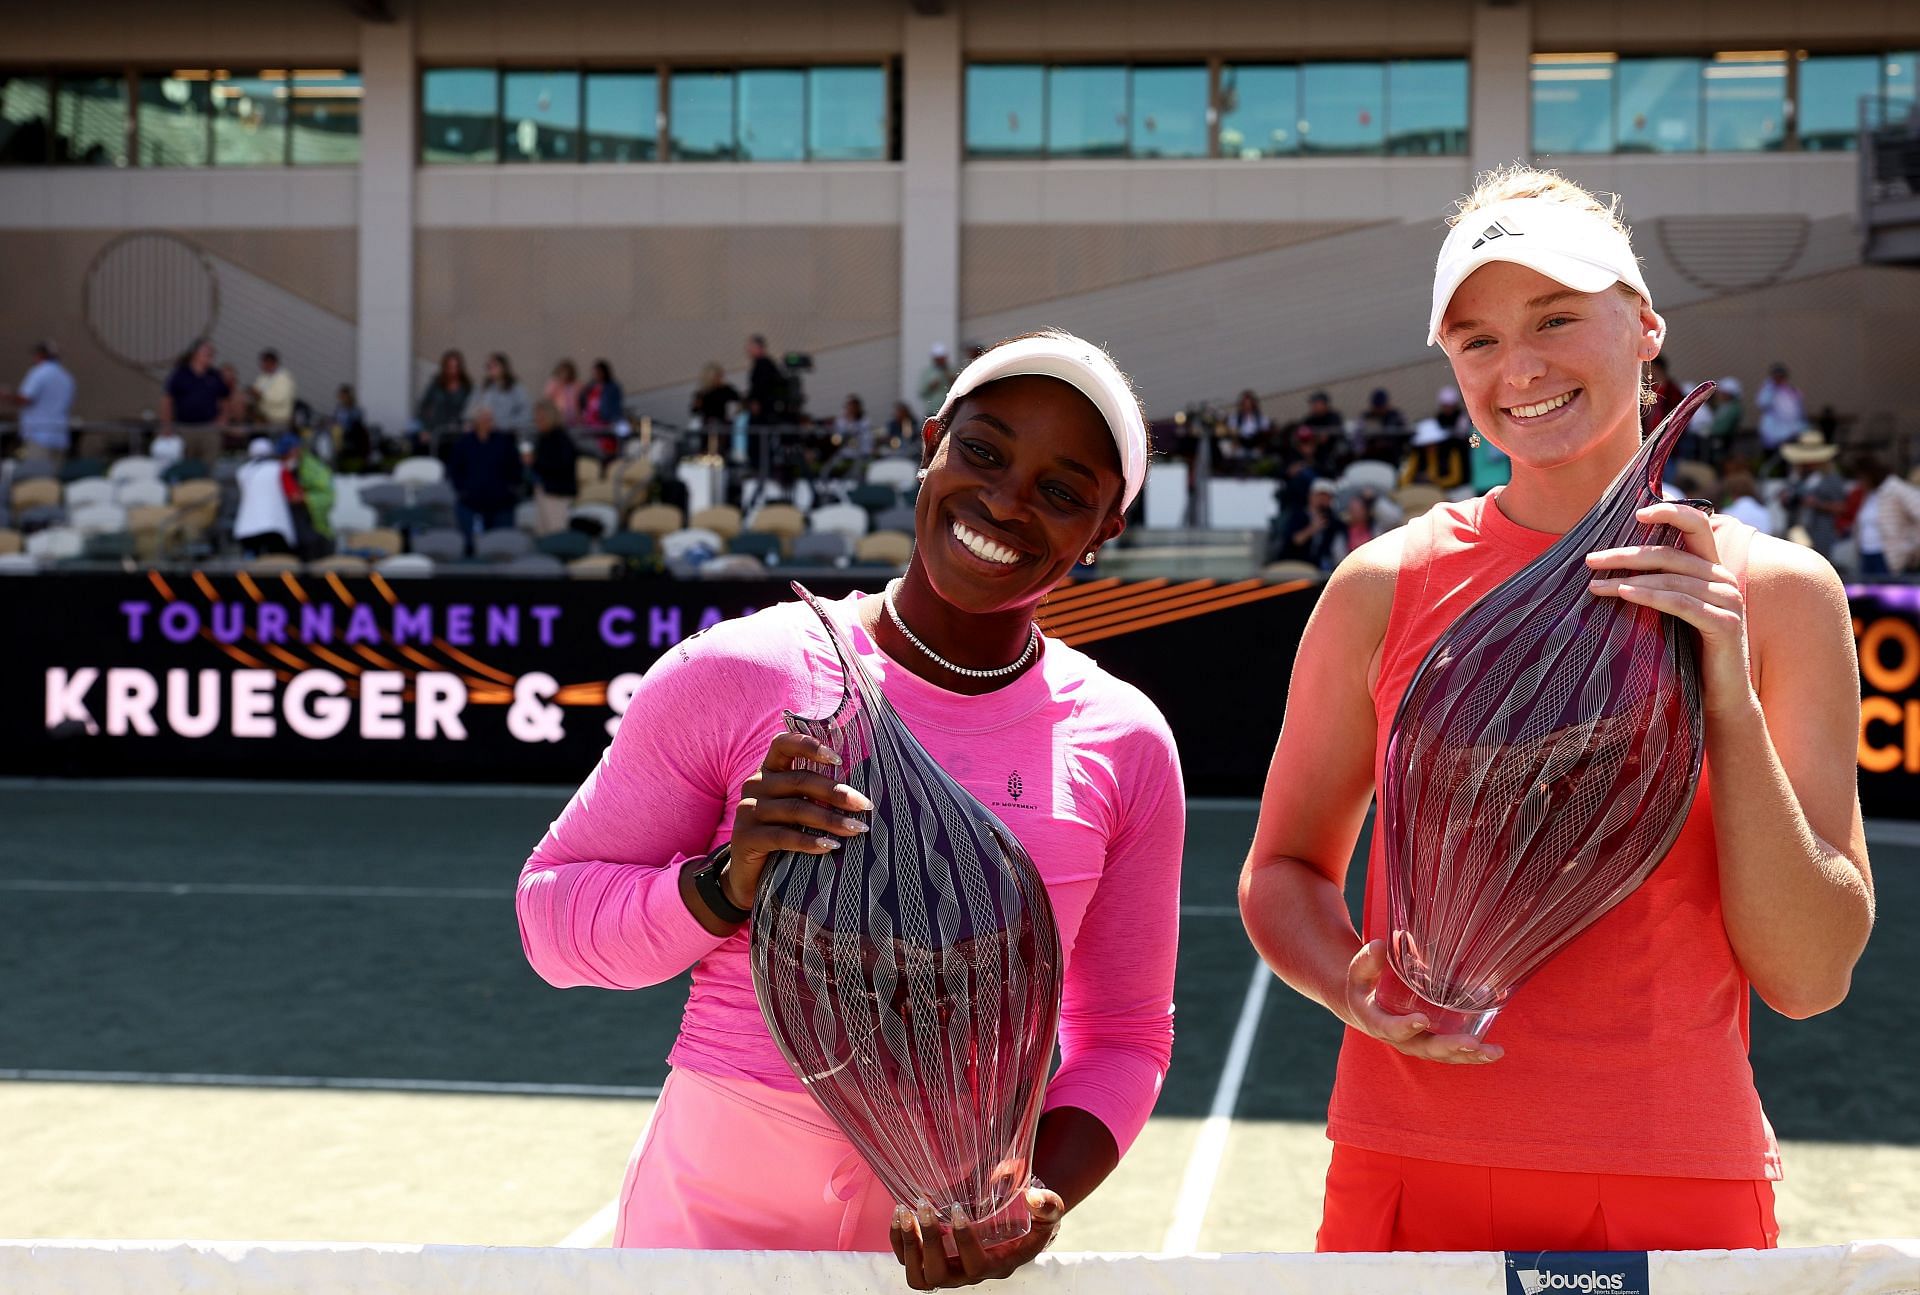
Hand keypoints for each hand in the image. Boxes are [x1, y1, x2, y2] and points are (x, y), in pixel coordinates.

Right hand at [722, 732, 871, 909]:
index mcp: (768, 770)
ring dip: (831, 819)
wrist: (749, 877)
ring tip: (857, 829)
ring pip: (796, 808)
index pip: (783, 744)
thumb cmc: (783, 838)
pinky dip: (809, 841)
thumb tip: (862, 796)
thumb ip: (815, 795)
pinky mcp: (745, 837)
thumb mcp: (796, 810)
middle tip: (865, 805)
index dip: (810, 746)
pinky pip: (783, 836)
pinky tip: (830, 847)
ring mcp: (748, 810)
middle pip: (800, 780)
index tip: (839, 760)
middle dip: (836, 793)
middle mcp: (755, 784)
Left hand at [890, 1188, 1063, 1289]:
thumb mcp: (1049, 1212)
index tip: (956, 1209)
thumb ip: (1048, 1206)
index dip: (964, 1240)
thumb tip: (1033, 1198)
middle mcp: (968, 1275)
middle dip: (929, 1241)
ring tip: (905, 1211)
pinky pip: (907, 1263)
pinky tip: (898, 1215)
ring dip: (909, 1246)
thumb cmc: (1031, 1218)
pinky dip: (898, 1241)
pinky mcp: (930, 1262)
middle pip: (940, 1274)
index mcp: (997, 1265)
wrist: (1014, 1222)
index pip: (977, 1263)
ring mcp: (947, 1272)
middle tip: (924, 1205)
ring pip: (919, 1276)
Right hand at [1344, 940, 1501, 1064]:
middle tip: (1470, 1043)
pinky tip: (1493, 1049)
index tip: (1421, 1020)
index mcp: (1378, 1022)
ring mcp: (1418, 1044)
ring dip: (1469, 1055)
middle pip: (1426, 1048)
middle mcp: (1401, 1039)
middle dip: (1450, 1046)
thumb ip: (1368, 961)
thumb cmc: (1363, 985)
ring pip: (1444, 1055)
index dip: (1404, 1026)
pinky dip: (1474, 1052)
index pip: (1390, 1028)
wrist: (1364, 1005)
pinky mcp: (1432, 1042)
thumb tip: (1380, 945)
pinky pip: (1452, 1052)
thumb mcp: (1359, 971)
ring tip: (1492, 1051)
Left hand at [1585, 502, 1753, 718]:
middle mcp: (1723, 578)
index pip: (1697, 525)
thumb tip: (1610, 562)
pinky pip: (1680, 603)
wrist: (1718, 694)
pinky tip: (1624, 594)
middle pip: (1670, 554)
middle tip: (1589, 559)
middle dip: (1626, 555)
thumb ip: (1657, 582)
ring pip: (1671, 578)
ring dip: (1628, 579)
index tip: (1635, 512)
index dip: (1670, 511)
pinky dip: (1650, 596)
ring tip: (1594, 585)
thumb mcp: (1671, 610)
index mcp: (1711, 569)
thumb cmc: (1687, 650)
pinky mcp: (1724, 624)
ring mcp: (1728, 600)